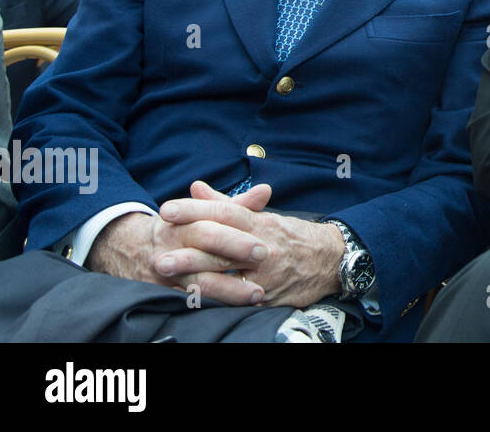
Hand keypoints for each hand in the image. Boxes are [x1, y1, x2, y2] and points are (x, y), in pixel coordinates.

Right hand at [86, 183, 273, 305]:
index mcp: (186, 218)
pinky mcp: (160, 290)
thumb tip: (265, 191)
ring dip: (229, 287)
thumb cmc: (177, 229)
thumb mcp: (200, 213)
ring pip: (198, 276)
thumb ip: (234, 205)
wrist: (128, 248)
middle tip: (262, 257)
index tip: (263, 243)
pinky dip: (211, 304)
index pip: (214, 216)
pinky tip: (231, 308)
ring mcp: (166, 267)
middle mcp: (174, 239)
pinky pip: (187, 299)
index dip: (238, 227)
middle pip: (206, 238)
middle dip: (235, 248)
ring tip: (255, 294)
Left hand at [155, 181, 345, 307]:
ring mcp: (265, 274)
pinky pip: (238, 300)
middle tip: (158, 252)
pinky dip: (215, 299)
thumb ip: (226, 203)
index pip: (225, 213)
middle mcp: (263, 247)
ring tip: (169, 276)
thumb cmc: (291, 236)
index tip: (167, 209)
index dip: (196, 210)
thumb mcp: (263, 216)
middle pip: (222, 246)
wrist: (330, 260)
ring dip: (195, 277)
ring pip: (227, 276)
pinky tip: (193, 298)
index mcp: (260, 223)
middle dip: (189, 249)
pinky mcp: (268, 297)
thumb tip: (196, 188)